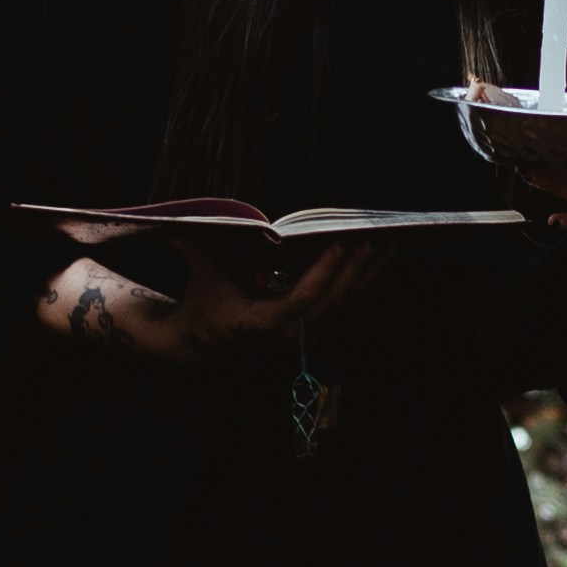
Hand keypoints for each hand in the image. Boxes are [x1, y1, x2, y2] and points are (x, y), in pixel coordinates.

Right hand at [38, 239, 376, 363]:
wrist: (202, 342)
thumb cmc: (202, 304)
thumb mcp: (200, 277)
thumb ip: (194, 251)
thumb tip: (175, 225)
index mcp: (265, 323)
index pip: (304, 298)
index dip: (324, 272)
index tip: (340, 244)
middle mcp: (290, 333)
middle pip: (334, 301)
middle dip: (357, 269)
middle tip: (376, 238)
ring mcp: (303, 332)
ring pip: (345, 303)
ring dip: (369, 273)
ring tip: (391, 243)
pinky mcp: (311, 327)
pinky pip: (342, 303)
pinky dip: (361, 280)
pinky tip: (380, 258)